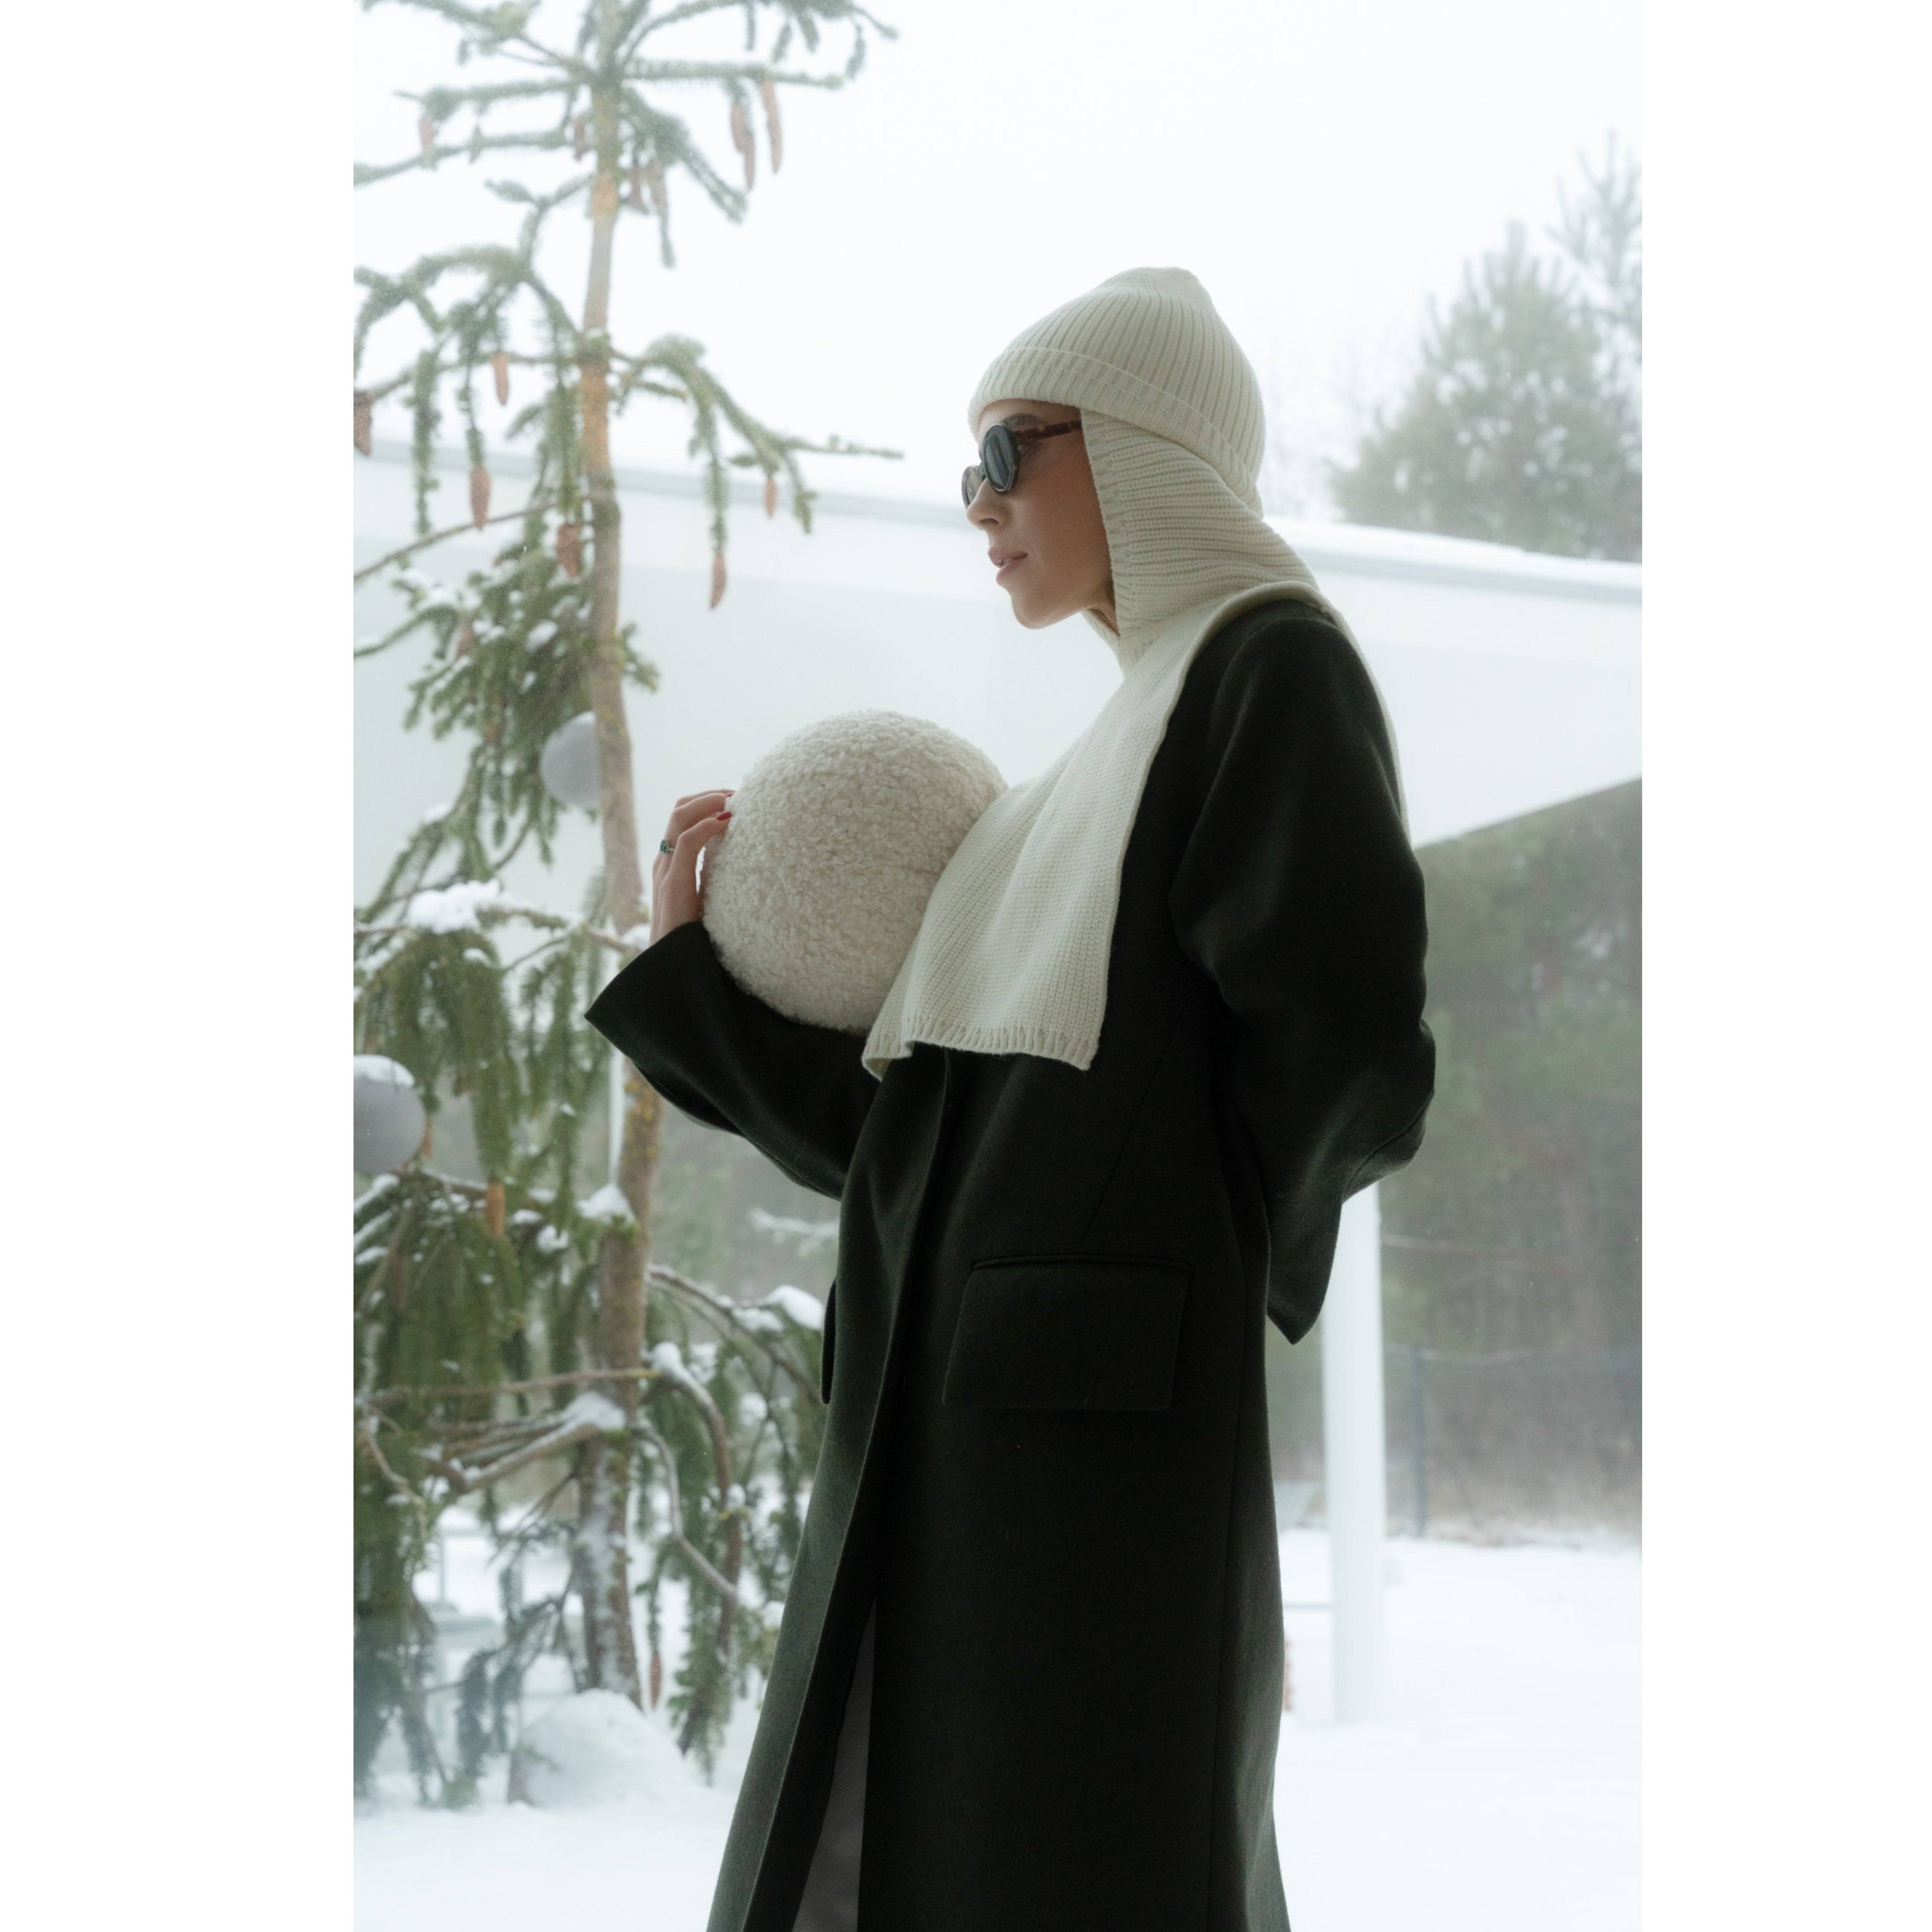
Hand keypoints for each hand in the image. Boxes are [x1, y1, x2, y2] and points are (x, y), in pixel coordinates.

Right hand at [649, 789, 734, 945]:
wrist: (676, 970)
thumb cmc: (695, 940)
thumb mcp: (707, 902)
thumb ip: (715, 882)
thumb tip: (744, 868)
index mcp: (672, 865)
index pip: (683, 818)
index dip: (707, 802)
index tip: (737, 800)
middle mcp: (665, 863)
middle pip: (680, 809)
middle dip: (709, 795)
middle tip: (739, 794)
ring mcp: (666, 871)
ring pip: (679, 817)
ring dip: (709, 801)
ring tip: (735, 800)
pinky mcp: (673, 884)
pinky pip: (685, 842)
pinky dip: (706, 825)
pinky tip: (727, 822)